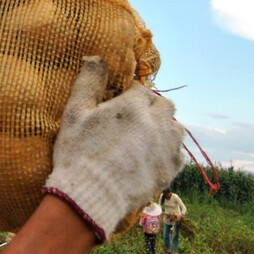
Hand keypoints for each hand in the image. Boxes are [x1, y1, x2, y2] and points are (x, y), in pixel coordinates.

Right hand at [43, 57, 184, 241]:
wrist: (90, 196)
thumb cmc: (78, 153)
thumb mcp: (75, 113)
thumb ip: (88, 82)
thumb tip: (95, 56)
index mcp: (134, 105)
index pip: (142, 90)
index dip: (131, 96)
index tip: (121, 105)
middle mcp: (156, 122)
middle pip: (165, 105)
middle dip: (153, 108)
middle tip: (136, 120)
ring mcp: (166, 147)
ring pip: (177, 128)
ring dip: (165, 128)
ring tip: (148, 137)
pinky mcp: (170, 170)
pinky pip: (179, 154)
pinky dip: (169, 152)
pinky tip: (154, 157)